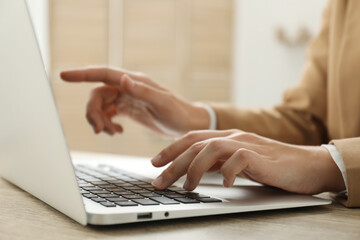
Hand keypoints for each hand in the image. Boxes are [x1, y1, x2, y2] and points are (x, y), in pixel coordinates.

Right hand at [60, 67, 208, 135]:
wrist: (186, 124)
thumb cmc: (178, 113)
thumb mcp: (162, 103)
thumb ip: (142, 91)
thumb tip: (122, 79)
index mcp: (134, 82)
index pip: (103, 74)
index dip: (82, 74)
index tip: (63, 75)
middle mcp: (128, 87)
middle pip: (98, 94)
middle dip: (93, 112)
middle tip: (100, 130)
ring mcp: (127, 98)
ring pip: (101, 105)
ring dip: (100, 120)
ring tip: (111, 133)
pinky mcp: (128, 109)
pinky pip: (109, 114)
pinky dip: (108, 124)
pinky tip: (118, 132)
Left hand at [151, 129, 345, 194]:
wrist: (308, 165)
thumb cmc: (272, 165)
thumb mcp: (239, 162)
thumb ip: (219, 161)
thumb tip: (194, 170)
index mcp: (228, 136)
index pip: (192, 137)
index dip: (171, 149)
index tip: (155, 163)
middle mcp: (234, 136)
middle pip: (196, 145)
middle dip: (173, 163)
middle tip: (159, 181)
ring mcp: (247, 144)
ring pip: (211, 148)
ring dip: (194, 168)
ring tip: (187, 187)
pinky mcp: (261, 156)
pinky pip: (238, 160)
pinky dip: (227, 172)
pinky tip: (223, 184)